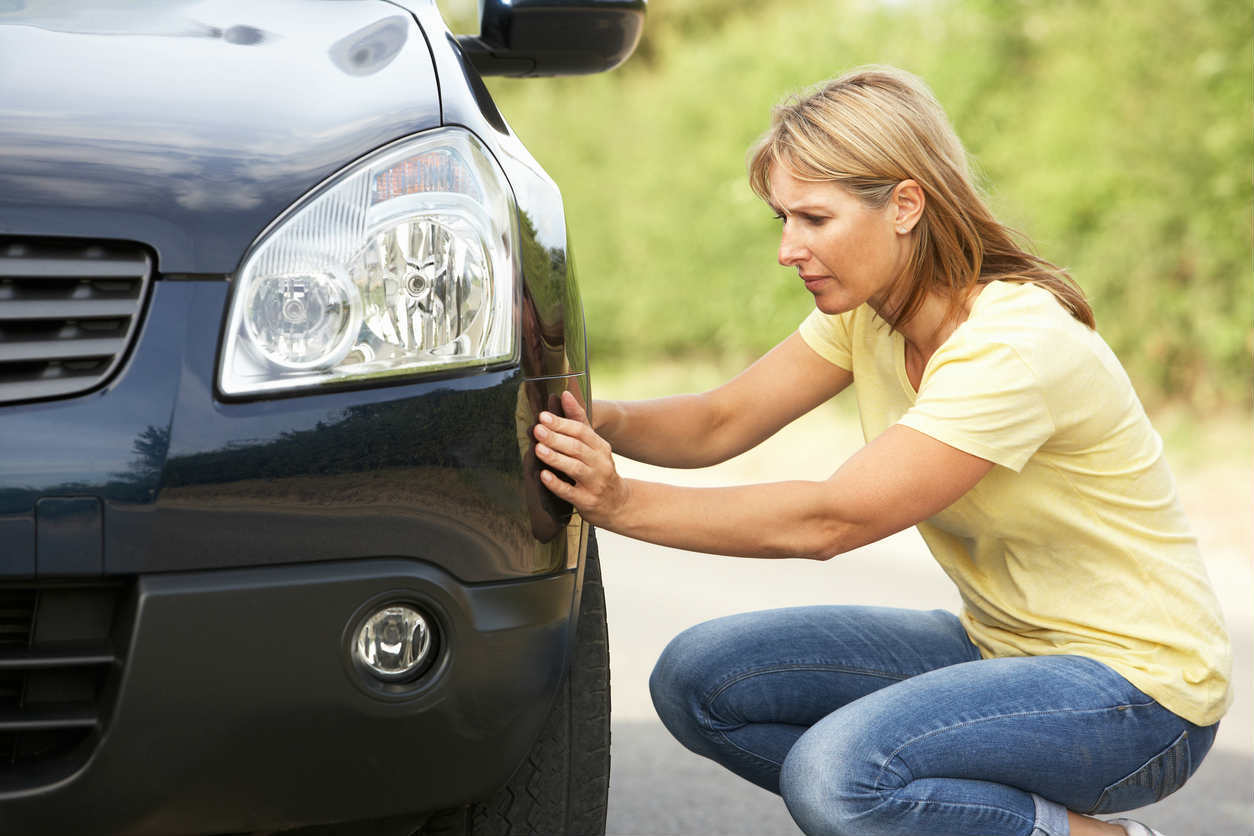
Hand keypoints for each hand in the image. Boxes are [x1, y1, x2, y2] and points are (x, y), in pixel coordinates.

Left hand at [533, 390, 629, 527]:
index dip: (562, 423)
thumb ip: (578, 420)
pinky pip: (570, 492)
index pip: (582, 432)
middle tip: (538, 429)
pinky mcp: (587, 501)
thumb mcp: (593, 445)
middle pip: (577, 448)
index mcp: (600, 447)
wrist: (618, 503)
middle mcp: (600, 463)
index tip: (543, 416)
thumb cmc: (599, 470)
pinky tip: (543, 476)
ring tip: (538, 449)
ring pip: (574, 468)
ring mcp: (595, 483)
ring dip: (555, 458)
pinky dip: (556, 484)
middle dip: (556, 438)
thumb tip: (565, 394)